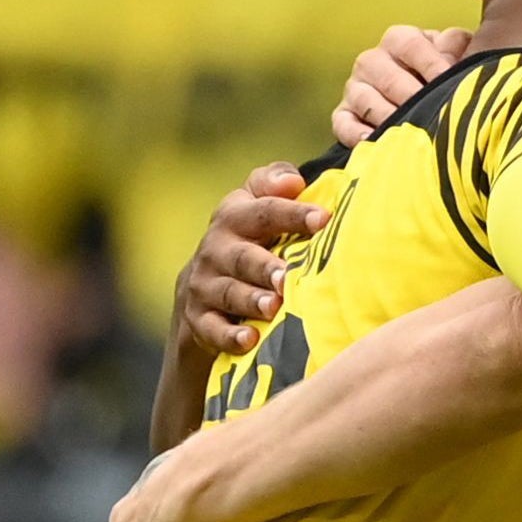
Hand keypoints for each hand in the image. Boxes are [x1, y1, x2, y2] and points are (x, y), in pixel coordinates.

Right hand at [172, 163, 330, 358]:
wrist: (204, 294)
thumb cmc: (251, 244)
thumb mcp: (258, 209)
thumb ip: (273, 186)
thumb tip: (293, 180)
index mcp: (234, 217)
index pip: (262, 210)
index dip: (292, 213)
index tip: (323, 219)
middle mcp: (216, 248)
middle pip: (241, 255)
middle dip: (264, 265)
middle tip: (287, 276)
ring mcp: (204, 285)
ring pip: (228, 292)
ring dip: (251, 300)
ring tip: (273, 306)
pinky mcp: (199, 319)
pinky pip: (211, 328)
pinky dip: (229, 335)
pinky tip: (249, 340)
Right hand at [330, 24, 467, 145]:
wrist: (430, 101)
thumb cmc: (448, 74)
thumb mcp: (458, 54)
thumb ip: (458, 48)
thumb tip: (453, 56)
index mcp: (400, 40)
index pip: (410, 45)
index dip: (431, 63)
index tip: (449, 79)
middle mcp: (373, 60)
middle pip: (387, 76)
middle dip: (412, 96)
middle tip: (433, 112)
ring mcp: (355, 88)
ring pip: (364, 99)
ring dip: (387, 116)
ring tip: (410, 131)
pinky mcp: (344, 114)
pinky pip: (342, 123)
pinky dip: (354, 133)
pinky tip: (373, 141)